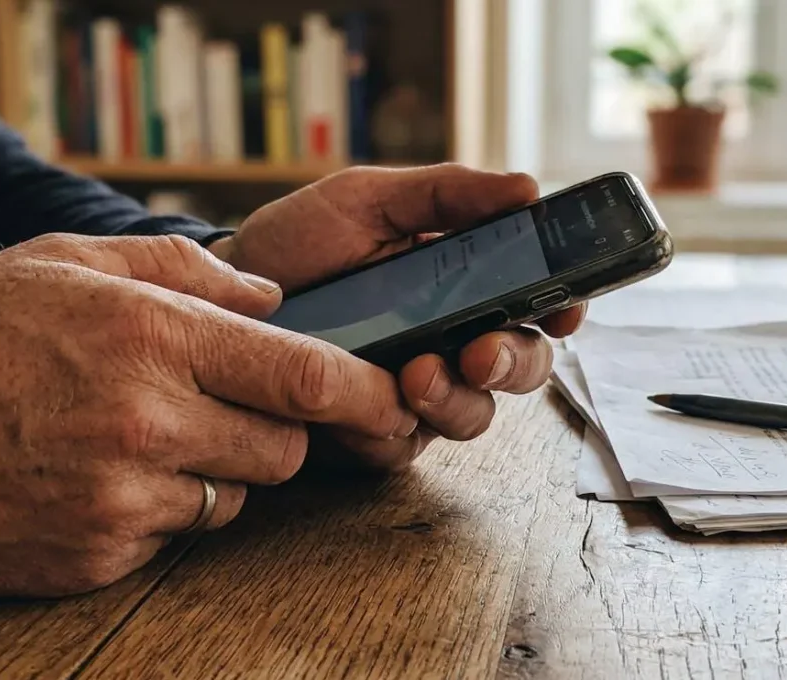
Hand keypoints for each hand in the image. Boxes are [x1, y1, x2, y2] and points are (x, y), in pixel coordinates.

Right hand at [0, 233, 418, 597]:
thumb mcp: (53, 260)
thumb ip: (178, 267)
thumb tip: (271, 296)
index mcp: (145, 334)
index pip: (304, 375)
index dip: (363, 391)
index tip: (389, 398)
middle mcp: (145, 421)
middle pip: (286, 446)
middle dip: (277, 429)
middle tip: (226, 406)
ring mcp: (121, 500)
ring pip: (235, 495)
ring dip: (214, 470)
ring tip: (135, 436)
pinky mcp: (95, 559)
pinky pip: (172, 536)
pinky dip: (157, 511)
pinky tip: (91, 478)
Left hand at [209, 164, 586, 468]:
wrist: (221, 294)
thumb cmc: (300, 242)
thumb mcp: (369, 200)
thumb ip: (447, 194)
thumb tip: (527, 187)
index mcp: (465, 283)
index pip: (536, 301)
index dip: (564, 308)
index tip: (565, 308)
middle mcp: (452, 341)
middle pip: (521, 367)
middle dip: (514, 363)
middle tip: (481, 352)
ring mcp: (415, 391)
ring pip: (472, 416)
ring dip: (456, 400)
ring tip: (416, 375)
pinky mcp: (372, 433)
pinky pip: (403, 447)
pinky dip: (390, 429)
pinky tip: (362, 407)